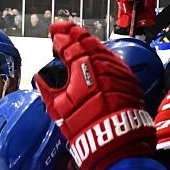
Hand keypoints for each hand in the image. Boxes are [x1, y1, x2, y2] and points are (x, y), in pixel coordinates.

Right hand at [34, 22, 155, 169]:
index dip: (59, 36)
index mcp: (82, 65)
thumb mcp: (58, 108)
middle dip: (74, 33)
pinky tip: (96, 57)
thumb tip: (40, 78)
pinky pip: (113, 59)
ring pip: (102, 47)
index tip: (53, 32)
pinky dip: (102, 54)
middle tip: (64, 30)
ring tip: (78, 42)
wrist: (116, 138)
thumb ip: (47, 89)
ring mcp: (118, 69)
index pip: (68, 43)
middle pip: (87, 40)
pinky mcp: (129, 78)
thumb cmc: (84, 125)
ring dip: (88, 42)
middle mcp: (102, 62)